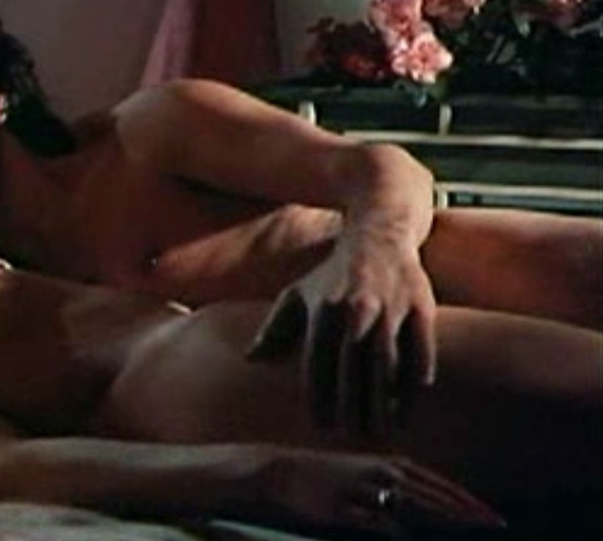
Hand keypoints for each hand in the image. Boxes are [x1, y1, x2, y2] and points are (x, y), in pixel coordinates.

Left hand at [245, 233, 437, 433]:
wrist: (378, 234)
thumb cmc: (333, 275)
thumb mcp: (298, 294)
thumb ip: (275, 328)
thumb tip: (250, 359)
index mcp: (322, 309)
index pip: (318, 363)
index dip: (319, 397)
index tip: (321, 426)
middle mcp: (355, 309)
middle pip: (353, 369)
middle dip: (353, 405)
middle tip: (354, 435)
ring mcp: (390, 307)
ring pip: (388, 364)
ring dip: (385, 400)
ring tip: (382, 429)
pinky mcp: (420, 305)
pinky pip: (420, 349)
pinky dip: (415, 377)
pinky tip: (408, 402)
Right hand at [248, 446, 505, 538]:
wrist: (278, 472)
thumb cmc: (325, 477)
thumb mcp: (364, 475)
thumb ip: (396, 490)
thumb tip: (427, 511)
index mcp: (388, 465)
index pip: (439, 486)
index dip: (468, 502)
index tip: (495, 518)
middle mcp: (380, 474)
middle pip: (433, 496)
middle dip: (468, 512)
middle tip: (498, 524)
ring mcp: (362, 490)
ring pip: (412, 505)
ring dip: (444, 517)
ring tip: (470, 528)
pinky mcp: (342, 508)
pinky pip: (376, 521)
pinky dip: (395, 530)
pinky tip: (407, 537)